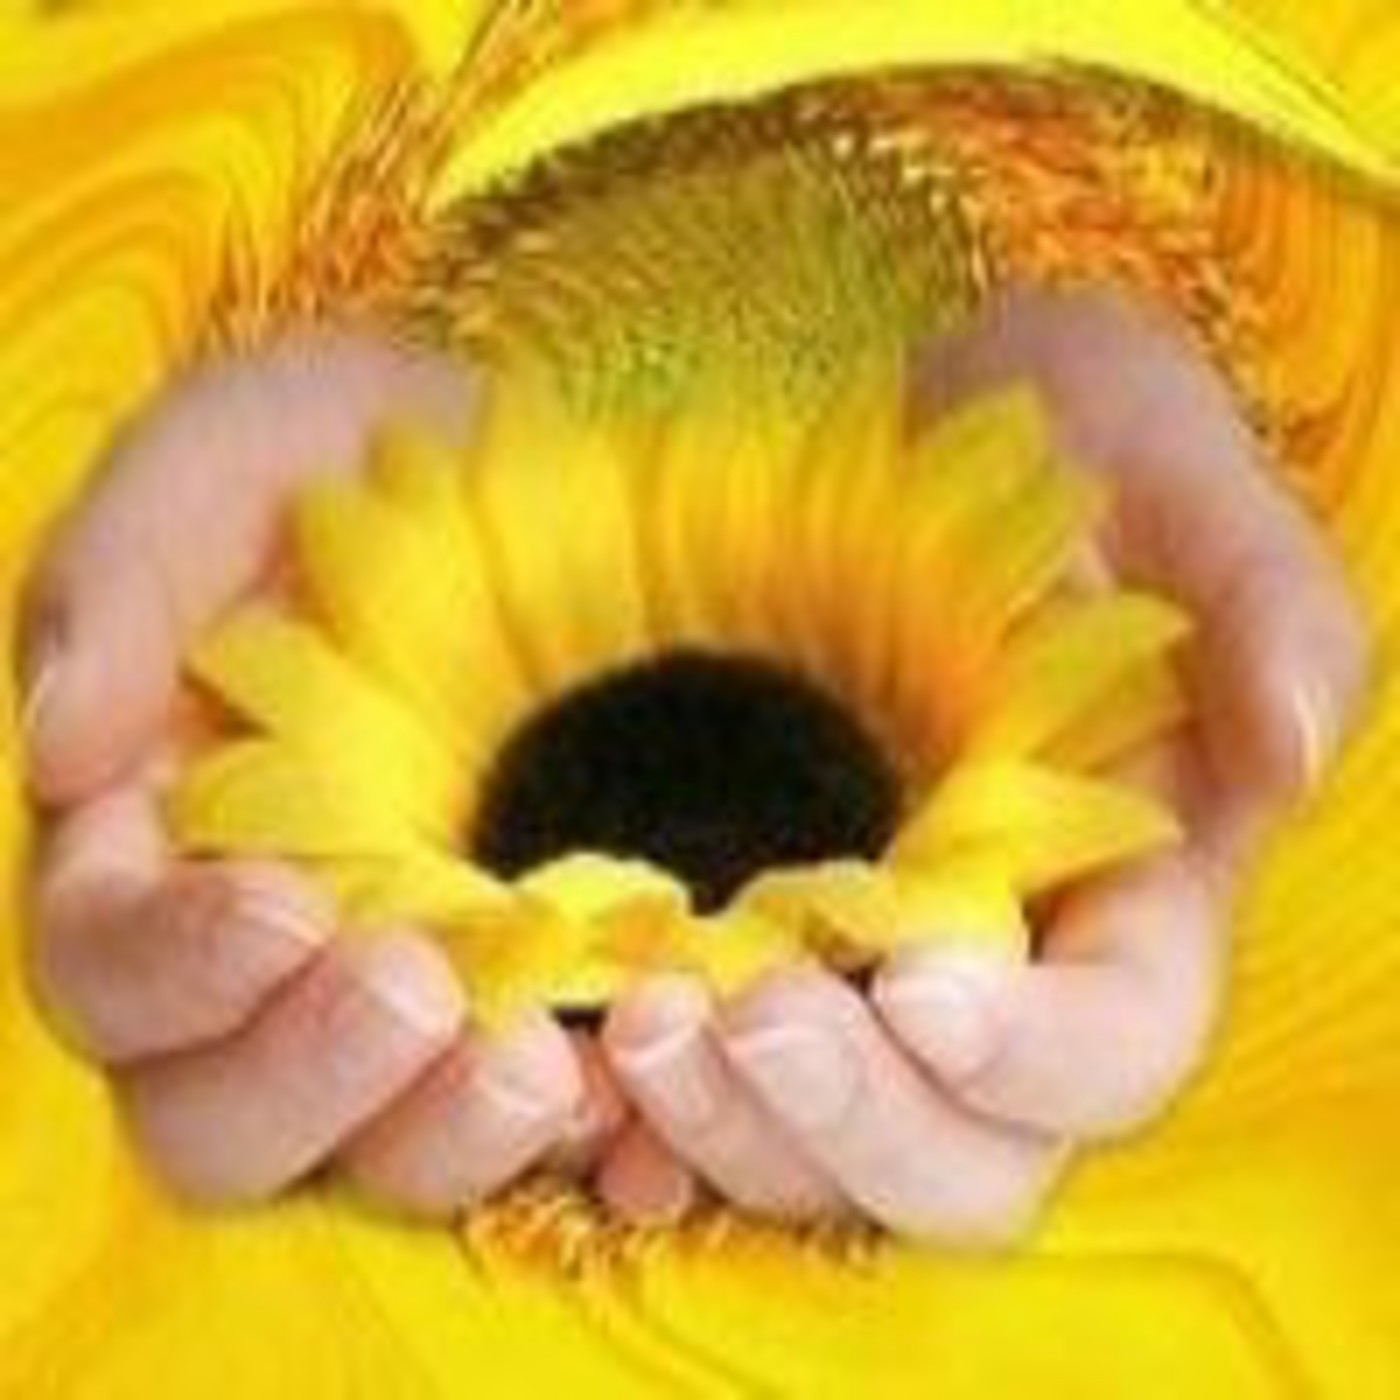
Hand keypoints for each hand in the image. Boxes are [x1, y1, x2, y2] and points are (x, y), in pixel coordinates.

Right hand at [21, 329, 652, 1214]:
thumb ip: (121, 576)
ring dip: (451, 1132)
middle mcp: (272, 957)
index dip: (173, 969)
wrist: (557, 475)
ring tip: (547, 1060)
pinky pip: (555, 1123)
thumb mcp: (237, 455)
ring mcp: (415, 996)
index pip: (109, 967)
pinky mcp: (546, 1000)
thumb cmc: (373, 459)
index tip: (282, 908)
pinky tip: (644, 1091)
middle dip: (309, 1080)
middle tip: (418, 993)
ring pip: (386, 1149)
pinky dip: (596, 1134)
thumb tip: (59, 751)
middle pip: (223, 1114)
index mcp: (165, 843)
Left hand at [599, 287, 1370, 1243]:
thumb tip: (1295, 738)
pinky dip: (650, 1134)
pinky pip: (708, 1107)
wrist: (891, 447)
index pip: (1117, 1046)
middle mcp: (1002, 968)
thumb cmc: (1042, 442)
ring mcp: (867, 979)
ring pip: (824, 1155)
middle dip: (858, 1118)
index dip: (1033, 1056)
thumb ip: (1260, 591)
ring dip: (732, 1129)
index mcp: (1130, 888)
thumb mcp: (1156, 460)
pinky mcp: (759, 958)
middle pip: (965, 1155)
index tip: (923, 983)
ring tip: (638, 1018)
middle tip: (743, 1012)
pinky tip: (586, 1088)